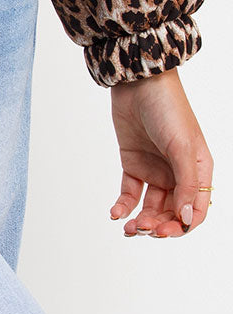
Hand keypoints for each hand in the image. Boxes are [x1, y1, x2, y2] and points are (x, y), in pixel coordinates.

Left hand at [108, 66, 212, 237]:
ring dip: (141, 220)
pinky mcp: (133, 162)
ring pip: (150, 206)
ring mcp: (155, 168)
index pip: (195, 209)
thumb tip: (185, 218)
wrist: (138, 82)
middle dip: (159, 225)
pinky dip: (124, 206)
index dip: (182, 225)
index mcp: (198, 170)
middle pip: (171, 211)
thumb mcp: (182, 147)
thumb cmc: (168, 108)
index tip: (165, 231)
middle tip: (144, 229)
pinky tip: (116, 214)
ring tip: (129, 228)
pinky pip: (130, 192)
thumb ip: (186, 184)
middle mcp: (177, 173)